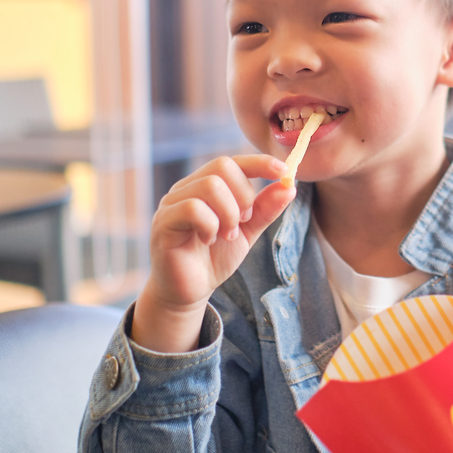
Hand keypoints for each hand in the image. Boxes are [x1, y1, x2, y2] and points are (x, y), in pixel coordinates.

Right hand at [132, 155, 295, 352]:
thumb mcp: (248, 231)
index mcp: (205, 185)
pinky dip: (210, 225)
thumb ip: (265, 209)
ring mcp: (172, 203)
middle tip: (243, 221)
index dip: (259, 162)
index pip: (233, 162)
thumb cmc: (215, 258)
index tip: (283, 171)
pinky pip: (192, 208)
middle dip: (243, 195)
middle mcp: (186, 188)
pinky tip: (209, 240)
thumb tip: (289, 186)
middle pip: (222, 166)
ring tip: (227, 236)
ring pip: (210, 186)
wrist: (190, 291)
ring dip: (229, 213)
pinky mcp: (163, 222)